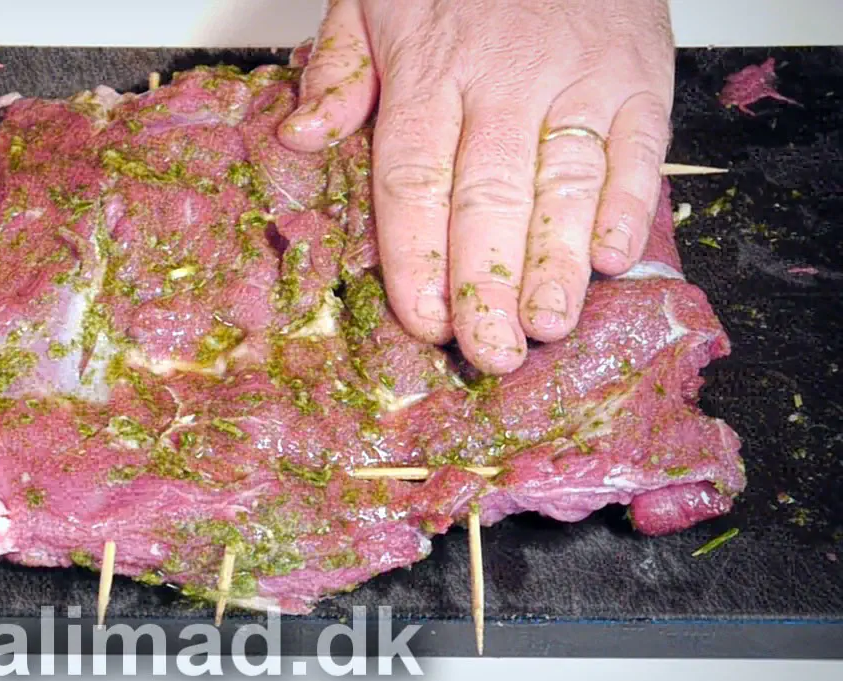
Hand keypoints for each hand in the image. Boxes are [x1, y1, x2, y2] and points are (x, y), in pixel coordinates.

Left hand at [279, 0, 674, 373]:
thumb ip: (339, 70)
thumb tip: (301, 136)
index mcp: (428, 71)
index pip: (414, 180)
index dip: (419, 258)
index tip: (423, 320)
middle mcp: (502, 82)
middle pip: (488, 197)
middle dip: (488, 283)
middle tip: (490, 351)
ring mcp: (575, 78)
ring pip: (564, 184)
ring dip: (556, 263)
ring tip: (548, 324)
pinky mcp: (638, 75)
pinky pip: (636, 150)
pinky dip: (627, 206)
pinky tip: (611, 259)